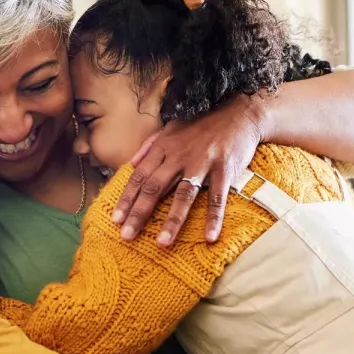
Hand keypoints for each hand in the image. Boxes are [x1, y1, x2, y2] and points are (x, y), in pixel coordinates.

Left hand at [113, 94, 265, 245]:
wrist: (239, 112)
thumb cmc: (203, 123)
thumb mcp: (171, 128)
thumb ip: (149, 146)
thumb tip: (131, 163)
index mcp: (163, 147)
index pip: (139, 176)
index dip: (127, 198)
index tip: (115, 219)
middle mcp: (178, 156)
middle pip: (154, 188)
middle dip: (139, 213)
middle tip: (127, 235)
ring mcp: (202, 163)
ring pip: (183, 195)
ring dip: (172, 220)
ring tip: (162, 242)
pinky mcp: (224, 170)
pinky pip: (217, 197)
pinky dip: (214, 218)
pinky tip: (210, 236)